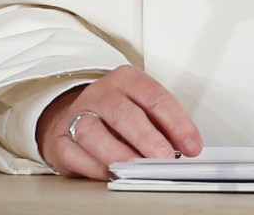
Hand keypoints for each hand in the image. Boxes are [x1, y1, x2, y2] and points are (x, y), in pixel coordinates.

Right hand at [36, 66, 203, 179]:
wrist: (74, 116)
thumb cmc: (114, 114)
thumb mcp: (141, 108)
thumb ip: (161, 124)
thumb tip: (184, 148)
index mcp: (126, 80)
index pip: (155, 98)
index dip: (177, 123)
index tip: (192, 146)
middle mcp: (100, 94)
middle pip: (124, 114)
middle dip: (148, 138)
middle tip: (165, 157)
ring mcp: (78, 115)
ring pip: (94, 132)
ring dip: (118, 153)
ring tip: (136, 168)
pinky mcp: (61, 139)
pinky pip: (76, 154)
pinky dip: (95, 167)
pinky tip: (111, 173)